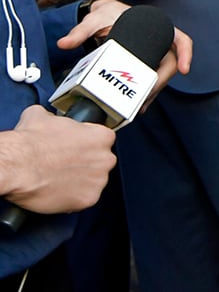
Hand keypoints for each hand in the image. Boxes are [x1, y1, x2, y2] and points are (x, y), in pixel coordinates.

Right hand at [0, 106, 115, 213]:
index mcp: (101, 136)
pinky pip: (84, 199)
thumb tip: (49, 118)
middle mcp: (105, 158)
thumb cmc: (29, 144)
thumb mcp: (40, 116)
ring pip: (93, 181)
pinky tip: (59, 191)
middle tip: (64, 165)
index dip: (84, 144)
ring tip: (59, 179)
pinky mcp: (88, 199)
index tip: (74, 149)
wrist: (17, 167)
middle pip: (100, 162)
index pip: (101, 140)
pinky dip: (73, 198)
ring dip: (80, 181)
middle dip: (85, 164)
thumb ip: (55, 118)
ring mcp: (98, 180)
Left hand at [58, 0, 192, 105]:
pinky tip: (138, 104)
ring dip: (154, 91)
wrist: (102, 18)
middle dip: (160, 83)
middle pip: (169, 65)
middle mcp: (159, 42)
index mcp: (157, 27)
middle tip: (147, 97)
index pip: (181, 39)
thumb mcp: (95, 20)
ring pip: (161, 75)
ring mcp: (153, 54)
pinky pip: (152, 78)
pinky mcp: (144, 64)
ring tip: (140, 107)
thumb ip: (80, 31)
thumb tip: (64, 43)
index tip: (184, 69)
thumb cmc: (106, 15)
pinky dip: (148, 91)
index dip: (186, 54)